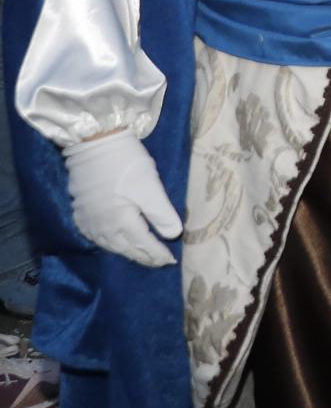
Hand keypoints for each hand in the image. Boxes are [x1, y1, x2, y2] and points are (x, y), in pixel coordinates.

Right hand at [63, 133, 179, 268]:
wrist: (93, 145)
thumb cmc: (126, 164)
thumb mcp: (150, 187)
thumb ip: (161, 214)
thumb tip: (173, 235)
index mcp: (121, 222)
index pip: (143, 245)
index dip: (157, 254)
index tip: (171, 261)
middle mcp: (102, 227)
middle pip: (125, 248)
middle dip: (143, 257)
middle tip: (158, 263)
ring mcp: (88, 221)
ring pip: (109, 245)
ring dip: (126, 252)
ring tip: (140, 256)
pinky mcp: (80, 213)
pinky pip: (94, 237)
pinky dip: (107, 244)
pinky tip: (112, 242)